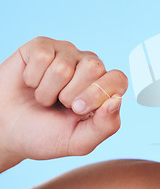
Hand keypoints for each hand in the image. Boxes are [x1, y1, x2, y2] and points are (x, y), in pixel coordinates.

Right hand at [0, 37, 127, 168]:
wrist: (7, 132)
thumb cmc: (45, 135)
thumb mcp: (78, 142)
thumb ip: (105, 126)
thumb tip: (117, 100)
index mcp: (104, 88)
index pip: (118, 79)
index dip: (97, 94)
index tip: (77, 110)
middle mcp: (89, 67)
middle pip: (93, 67)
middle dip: (71, 94)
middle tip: (59, 104)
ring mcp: (66, 54)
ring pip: (63, 67)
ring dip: (47, 91)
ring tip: (44, 98)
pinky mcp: (42, 47)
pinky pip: (42, 57)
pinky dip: (31, 78)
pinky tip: (31, 83)